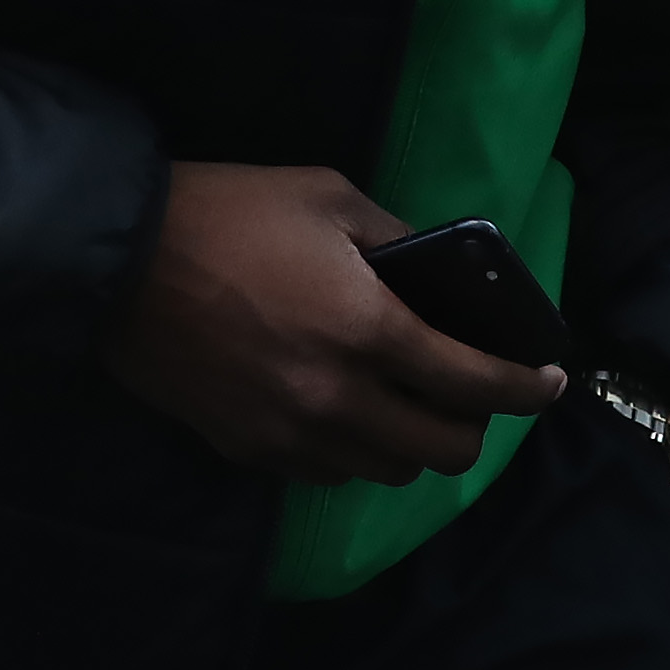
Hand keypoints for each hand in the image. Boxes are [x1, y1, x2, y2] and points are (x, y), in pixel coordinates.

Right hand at [100, 163, 563, 485]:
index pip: (473, 384)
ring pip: (385, 471)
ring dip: (412, 444)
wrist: (118, 260)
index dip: (526, 389)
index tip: (550, 383)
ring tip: (411, 404)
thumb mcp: (330, 197)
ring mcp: (288, 436)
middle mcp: (337, 400)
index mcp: (369, 331)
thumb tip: (442, 272)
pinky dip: (354, 452)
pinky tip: (348, 413)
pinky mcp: (245, 451)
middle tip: (475, 395)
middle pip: (438, 451)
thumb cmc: (231, 213)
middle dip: (473, 426)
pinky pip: (326, 473)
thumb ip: (397, 238)